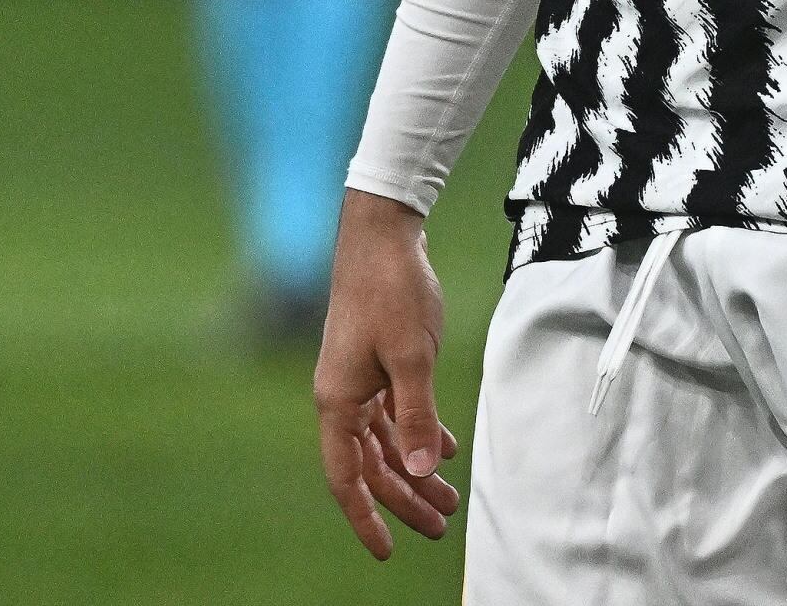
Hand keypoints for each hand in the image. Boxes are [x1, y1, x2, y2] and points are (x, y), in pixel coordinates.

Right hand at [313, 191, 459, 560]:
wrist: (382, 233)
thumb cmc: (392, 292)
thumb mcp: (412, 359)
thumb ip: (416, 418)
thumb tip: (419, 473)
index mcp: (338, 403)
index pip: (347, 478)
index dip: (366, 518)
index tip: (386, 552)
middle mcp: (341, 397)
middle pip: (371, 465)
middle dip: (403, 500)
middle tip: (438, 528)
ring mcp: (357, 380)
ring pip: (384, 441)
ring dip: (414, 469)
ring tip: (448, 498)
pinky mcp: (374, 362)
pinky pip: (393, 413)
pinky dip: (417, 433)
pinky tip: (445, 447)